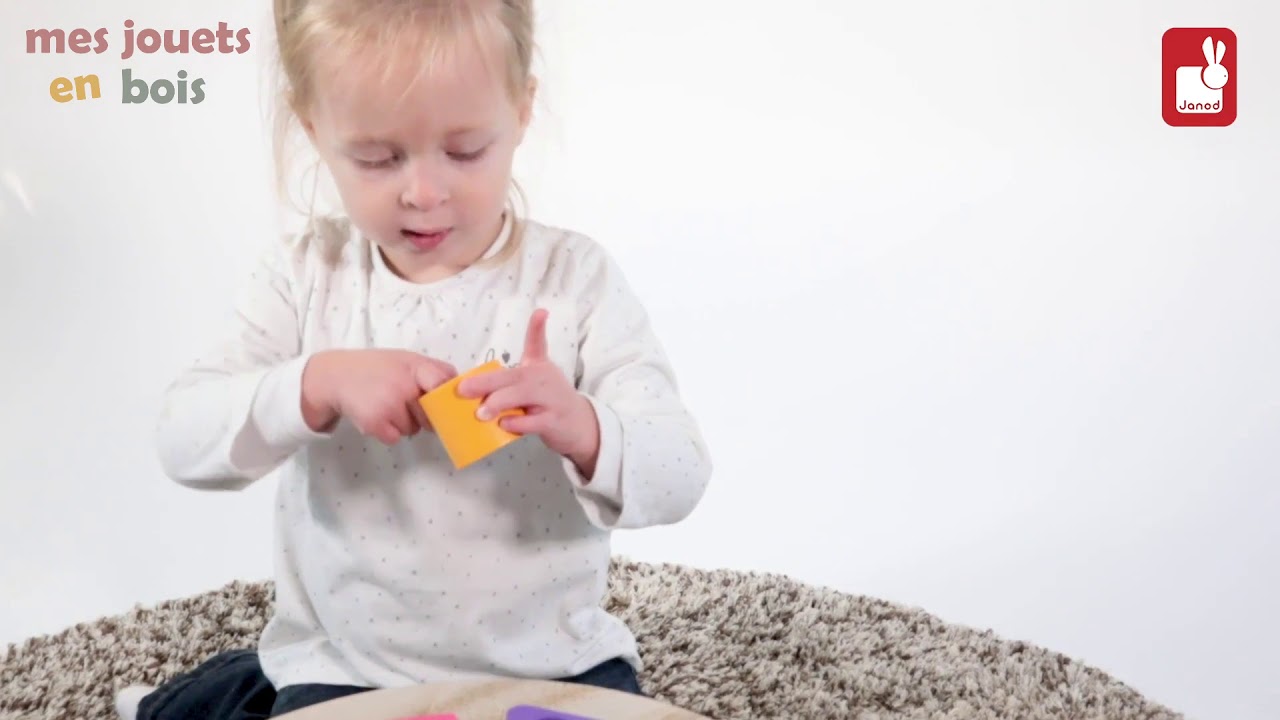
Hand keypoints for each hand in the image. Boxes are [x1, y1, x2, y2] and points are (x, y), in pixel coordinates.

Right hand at [301, 349, 456, 444]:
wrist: (335, 376)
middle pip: (432, 415)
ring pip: (414, 429)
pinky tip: (377, 416)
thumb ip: (432, 372)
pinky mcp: (376, 422)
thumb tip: (463, 391)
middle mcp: (404, 385)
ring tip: (387, 406)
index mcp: (414, 366)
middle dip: (424, 415)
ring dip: (405, 424)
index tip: (449, 406)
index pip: (443, 382)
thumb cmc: (377, 368)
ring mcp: (389, 404)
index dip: (448, 397)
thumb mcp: (406, 360)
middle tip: (407, 403)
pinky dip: (389, 432)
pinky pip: (396, 438)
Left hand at [458, 309, 600, 475]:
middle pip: (514, 376)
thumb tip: (472, 390)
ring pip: (522, 396)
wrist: (579, 423)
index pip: (538, 343)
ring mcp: (551, 398)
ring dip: (498, 403)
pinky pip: (532, 420)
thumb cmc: (547, 401)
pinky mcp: (553, 420)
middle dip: (486, 382)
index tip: (540, 312)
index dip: (537, 326)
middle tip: (463, 389)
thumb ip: (507, 384)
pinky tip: (504, 424)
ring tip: (480, 413)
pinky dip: (517, 423)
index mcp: (538, 366)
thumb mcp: (532, 384)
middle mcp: (545, 378)